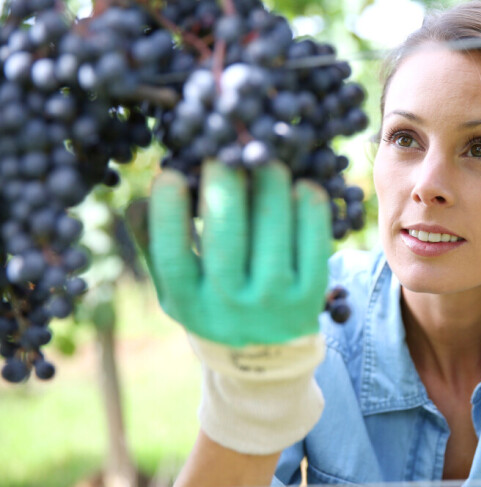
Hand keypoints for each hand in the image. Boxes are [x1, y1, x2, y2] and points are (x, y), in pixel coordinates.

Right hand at [127, 160, 330, 346]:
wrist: (265, 356)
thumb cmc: (212, 305)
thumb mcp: (177, 287)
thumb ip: (154, 244)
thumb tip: (137, 199)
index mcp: (187, 302)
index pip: (172, 256)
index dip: (170, 214)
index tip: (172, 174)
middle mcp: (230, 306)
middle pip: (226, 241)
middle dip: (226, 188)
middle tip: (226, 154)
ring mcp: (274, 302)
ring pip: (272, 235)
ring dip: (270, 188)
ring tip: (267, 162)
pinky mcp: (311, 295)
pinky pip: (314, 244)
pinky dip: (311, 211)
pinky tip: (304, 186)